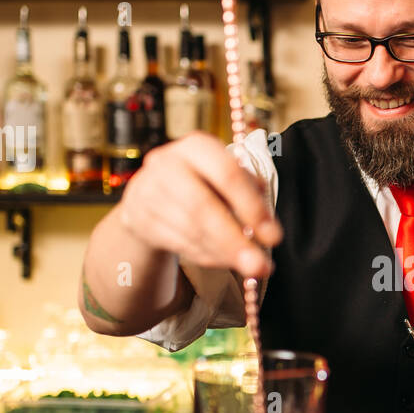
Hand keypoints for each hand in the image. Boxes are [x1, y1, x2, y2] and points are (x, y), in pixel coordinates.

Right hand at [115, 132, 281, 276]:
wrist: (151, 193)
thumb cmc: (201, 182)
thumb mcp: (225, 176)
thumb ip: (248, 192)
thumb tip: (266, 223)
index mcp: (197, 147)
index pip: (227, 174)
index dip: (251, 206)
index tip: (273, 234)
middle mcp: (168, 164)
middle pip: (202, 207)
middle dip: (234, 240)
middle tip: (260, 265)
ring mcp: (149, 192)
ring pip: (189, 230)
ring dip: (223, 253)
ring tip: (248, 266)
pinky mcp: (140, 219)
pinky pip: (178, 244)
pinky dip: (206, 256)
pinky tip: (224, 260)